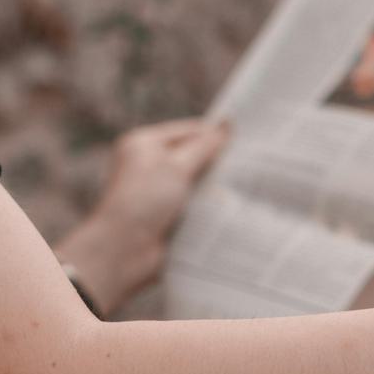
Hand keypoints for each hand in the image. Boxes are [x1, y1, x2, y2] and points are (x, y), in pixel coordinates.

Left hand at [56, 119, 228, 313]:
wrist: (125, 249)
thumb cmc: (144, 199)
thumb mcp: (177, 165)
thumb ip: (205, 145)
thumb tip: (227, 124)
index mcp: (143, 144)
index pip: (187, 130)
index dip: (214, 133)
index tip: (246, 137)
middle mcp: (147, 165)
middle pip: (191, 155)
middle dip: (216, 160)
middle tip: (249, 161)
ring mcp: (156, 191)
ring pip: (195, 181)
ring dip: (213, 185)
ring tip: (243, 183)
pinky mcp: (165, 215)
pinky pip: (193, 203)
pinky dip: (207, 204)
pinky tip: (228, 204)